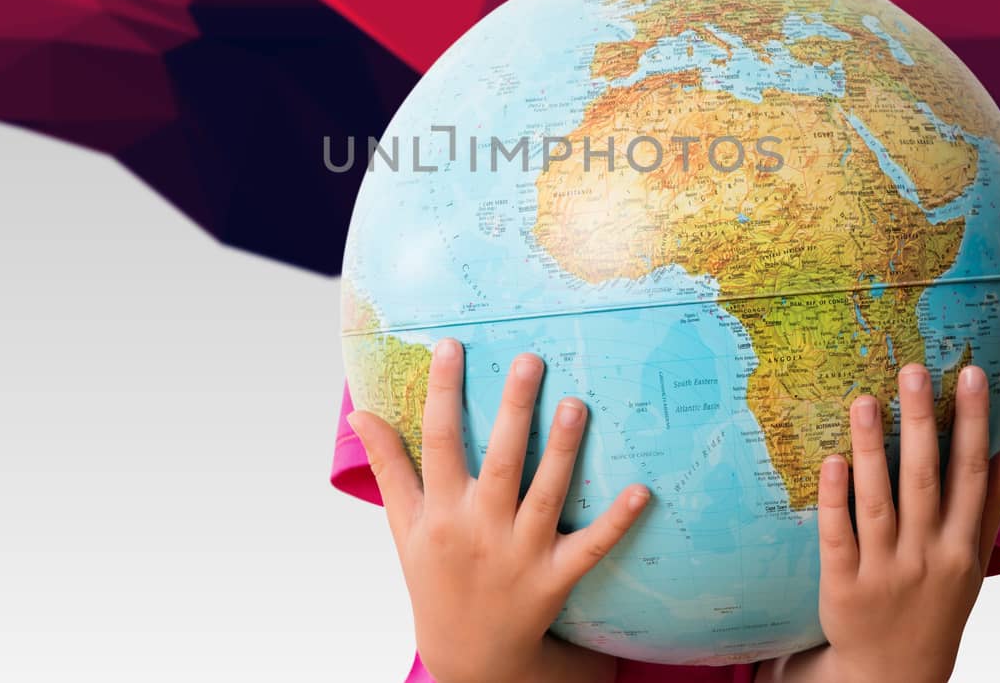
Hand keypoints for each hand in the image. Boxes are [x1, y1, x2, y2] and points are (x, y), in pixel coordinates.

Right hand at [346, 338, 651, 682]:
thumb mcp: (403, 525)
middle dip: (514, 410)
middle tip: (531, 359)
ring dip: (563, 451)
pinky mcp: (555, 579)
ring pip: (545, 495)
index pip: (439, 442)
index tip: (450, 346)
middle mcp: (480, 530)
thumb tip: (359, 414)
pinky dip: (616, 522)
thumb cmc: (435, 576)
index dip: (442, 393)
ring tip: (576, 403)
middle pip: (500, 461)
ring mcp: (521, 555)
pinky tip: (640, 492)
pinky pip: (590, 547)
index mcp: (441, 513)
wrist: (467, 656)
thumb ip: (387, 467)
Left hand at [762, 363, 999, 682]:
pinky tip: (832, 461)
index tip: (971, 374)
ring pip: (878, 502)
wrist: (894, 674)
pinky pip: (838, 536)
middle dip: (921, 423)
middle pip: (924, 480)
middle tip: (913, 369)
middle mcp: (927, 556)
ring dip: (870, 449)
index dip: (973, 422)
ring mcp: (884, 572)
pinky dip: (836, 499)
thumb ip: (992, 503)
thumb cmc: (936, 603)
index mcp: (962, 547)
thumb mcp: (974, 561)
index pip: (971, 474)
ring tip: (864, 399)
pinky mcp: (843, 587)